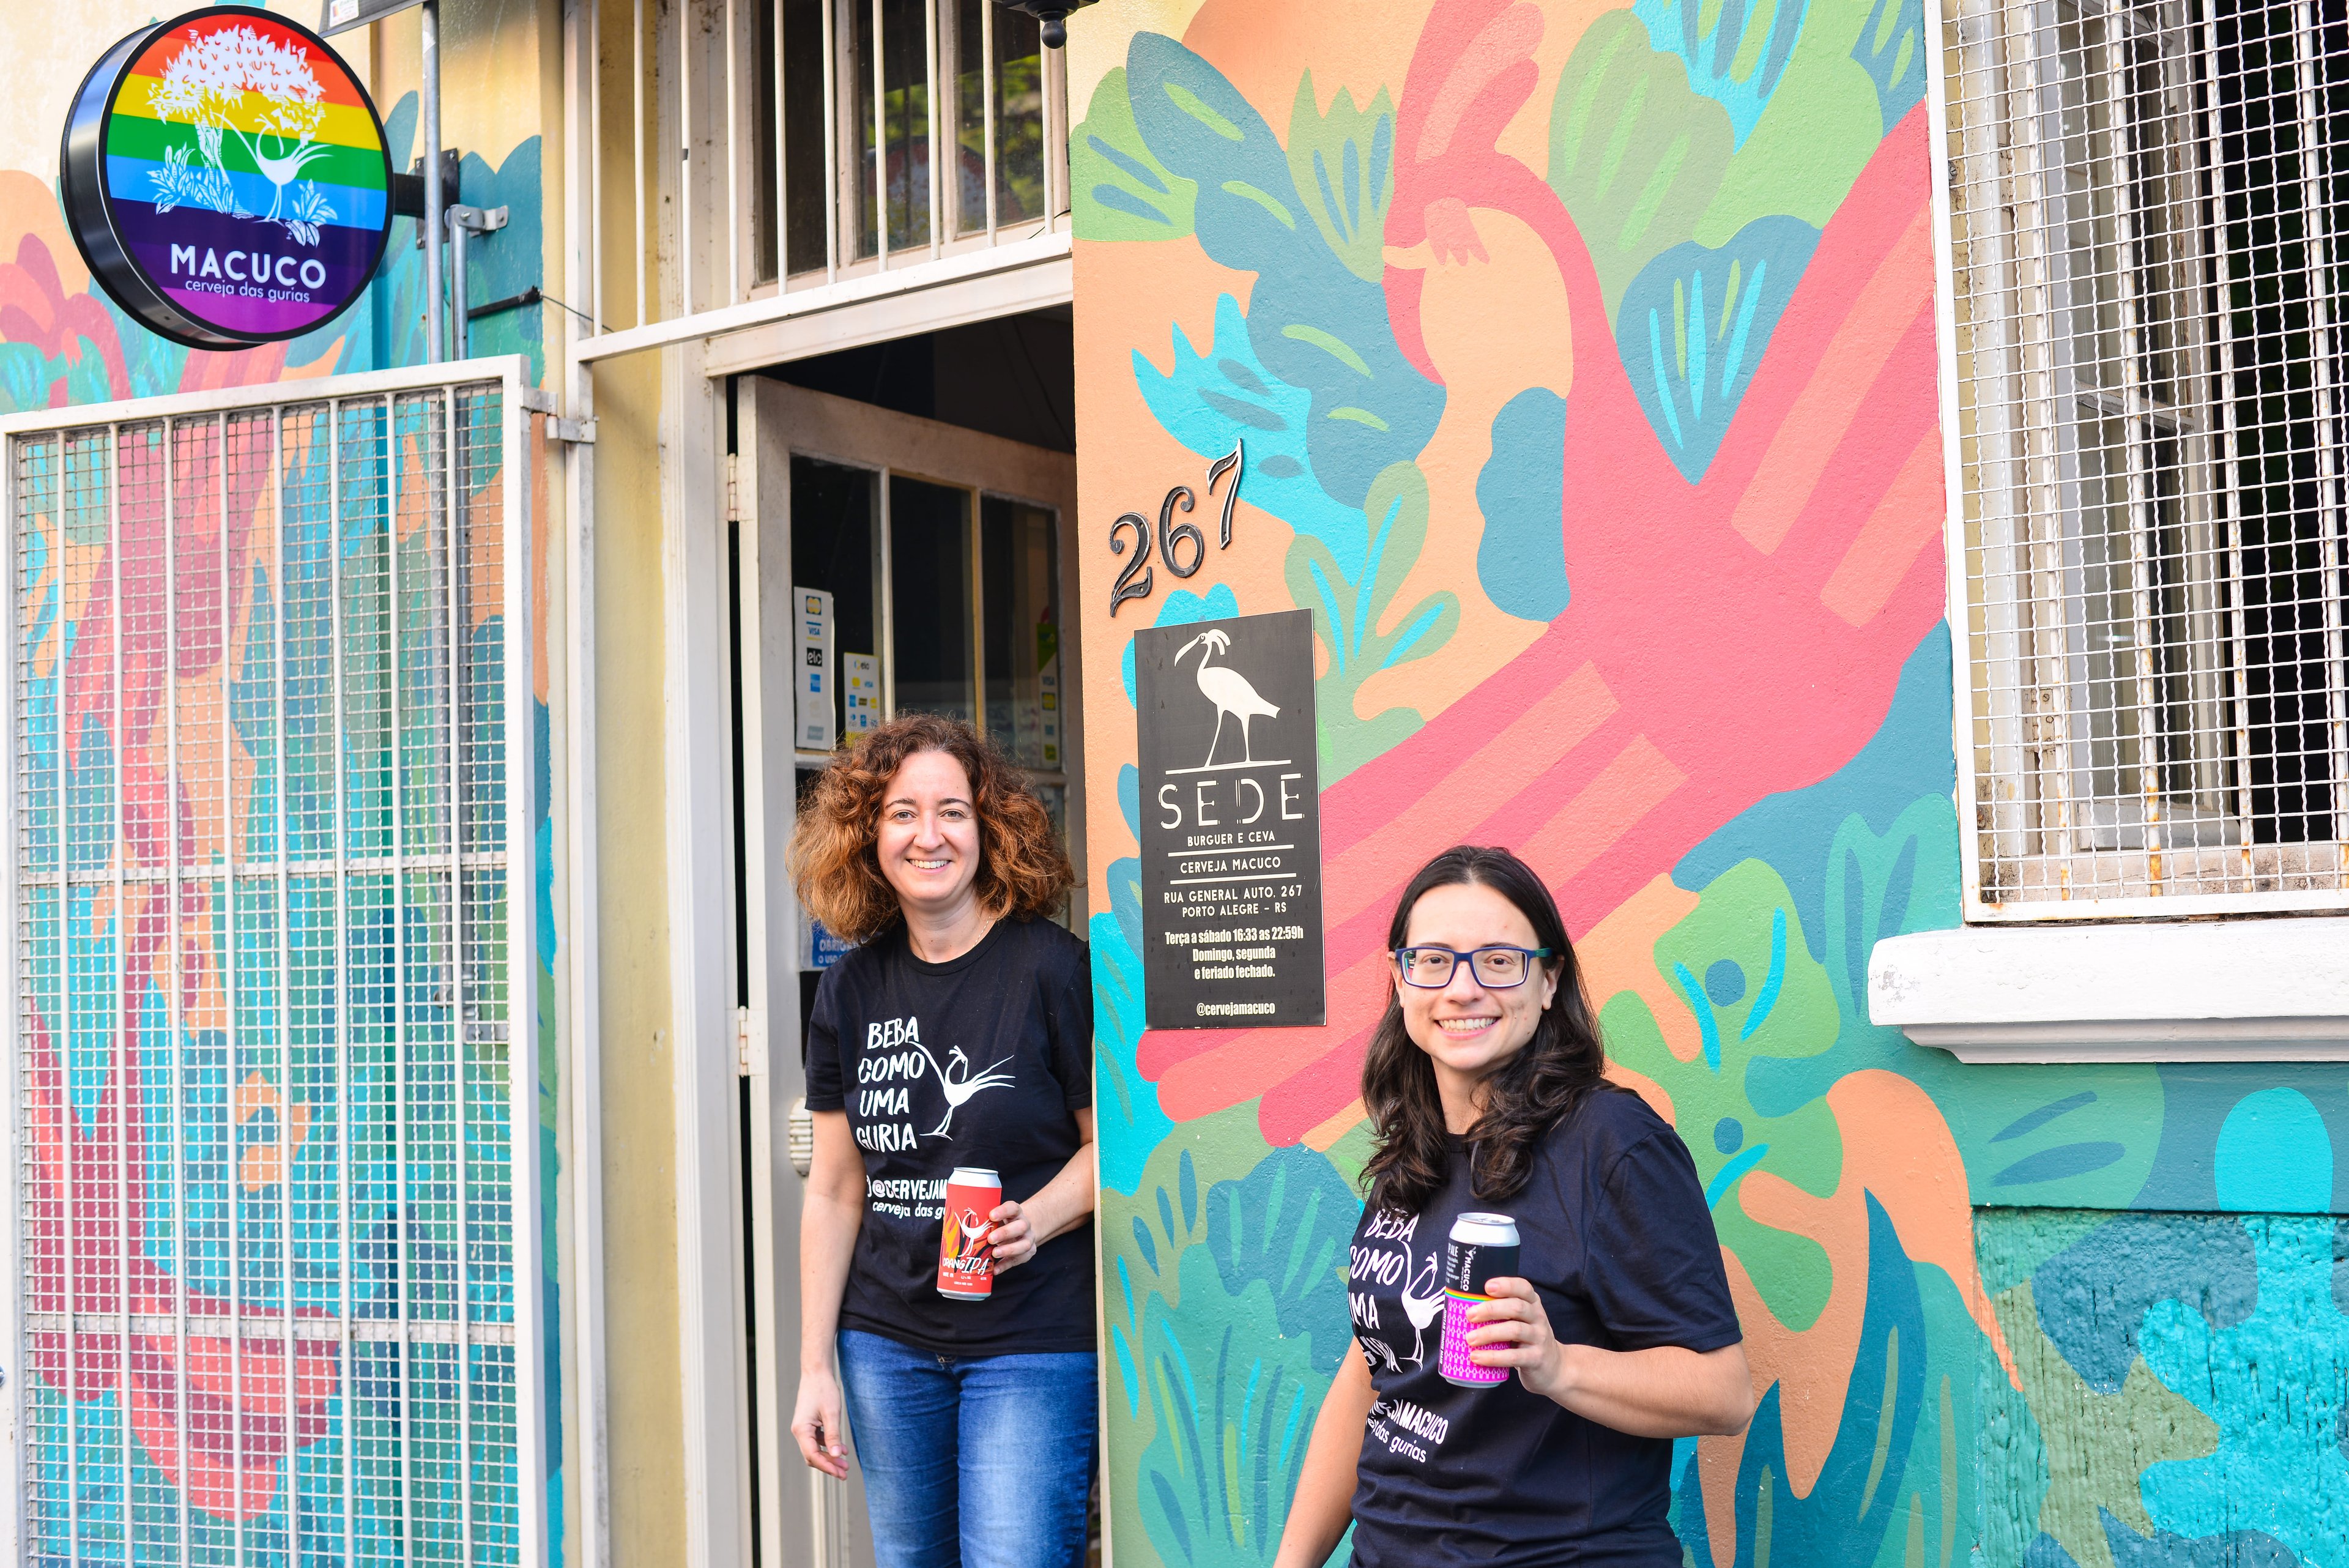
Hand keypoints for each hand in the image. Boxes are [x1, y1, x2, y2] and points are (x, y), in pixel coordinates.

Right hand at [791, 1364, 849, 1478]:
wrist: (817, 1373)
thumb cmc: (823, 1390)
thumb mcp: (831, 1413)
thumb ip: (833, 1435)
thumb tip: (837, 1456)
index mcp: (801, 1430)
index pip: (812, 1456)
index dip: (827, 1466)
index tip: (840, 1473)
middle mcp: (799, 1431)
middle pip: (813, 1456)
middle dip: (829, 1465)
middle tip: (845, 1473)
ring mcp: (803, 1428)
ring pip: (815, 1449)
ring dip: (830, 1457)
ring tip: (845, 1464)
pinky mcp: (809, 1424)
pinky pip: (817, 1440)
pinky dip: (828, 1446)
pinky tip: (842, 1449)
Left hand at [985, 1200, 1039, 1270]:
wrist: (1022, 1230)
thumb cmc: (1004, 1223)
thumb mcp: (998, 1218)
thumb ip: (986, 1220)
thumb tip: (961, 1225)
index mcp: (1016, 1213)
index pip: (1013, 1208)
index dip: (1003, 1211)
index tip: (991, 1216)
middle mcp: (1024, 1225)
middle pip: (1021, 1226)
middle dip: (1005, 1233)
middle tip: (990, 1239)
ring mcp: (1028, 1239)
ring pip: (1024, 1245)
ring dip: (1008, 1250)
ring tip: (994, 1253)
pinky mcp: (1027, 1253)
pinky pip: (1018, 1260)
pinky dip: (1005, 1265)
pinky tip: (994, 1269)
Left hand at [1465, 1278, 1575, 1402]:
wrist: (1554, 1368)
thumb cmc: (1526, 1340)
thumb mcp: (1520, 1321)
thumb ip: (1501, 1312)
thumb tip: (1462, 1307)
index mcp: (1532, 1303)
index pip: (1523, 1287)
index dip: (1506, 1285)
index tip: (1486, 1286)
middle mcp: (1538, 1317)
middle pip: (1516, 1307)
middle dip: (1490, 1309)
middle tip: (1469, 1315)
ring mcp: (1539, 1338)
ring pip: (1515, 1330)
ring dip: (1488, 1333)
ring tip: (1469, 1339)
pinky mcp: (1536, 1358)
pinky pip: (1514, 1356)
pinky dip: (1493, 1357)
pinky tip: (1477, 1357)